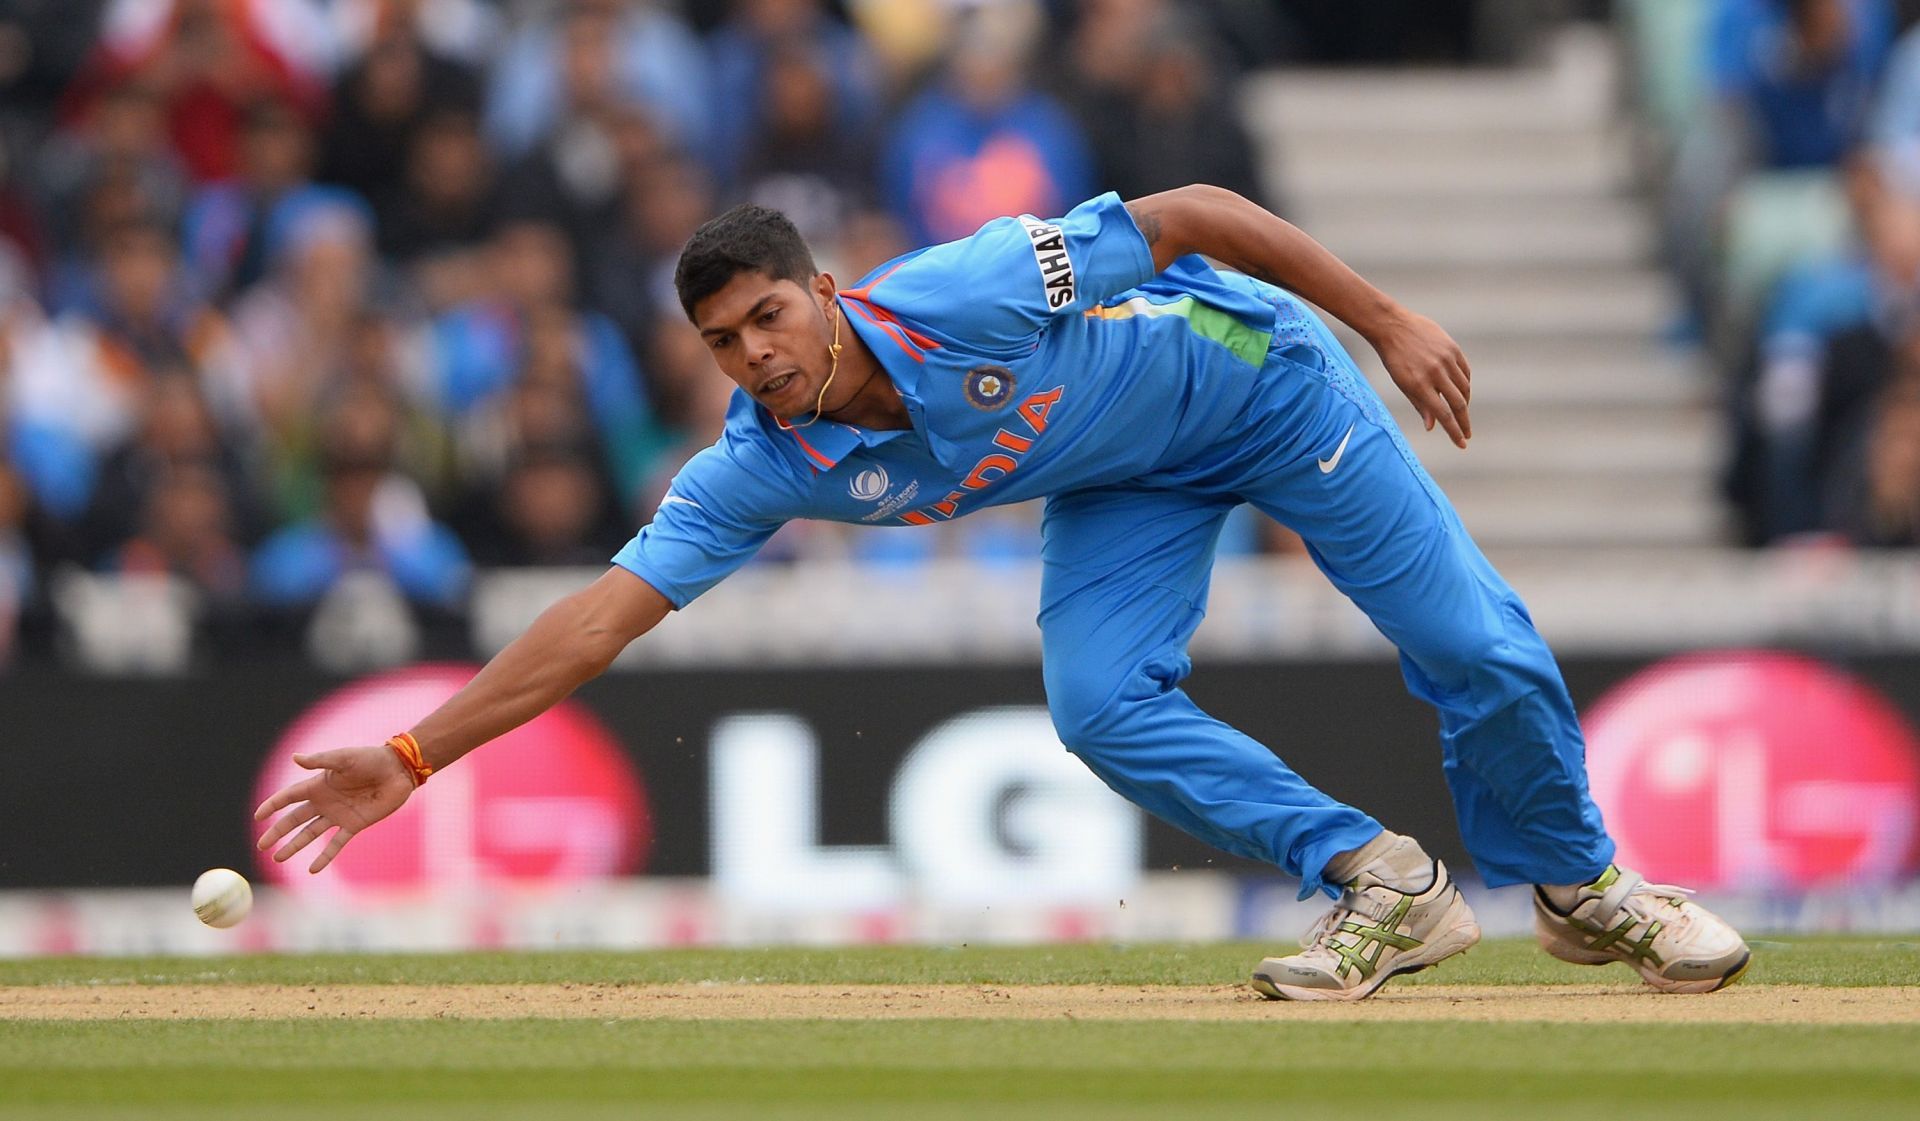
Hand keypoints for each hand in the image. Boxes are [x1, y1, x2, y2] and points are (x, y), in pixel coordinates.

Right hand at [254, 745, 415, 872]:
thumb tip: (294, 758)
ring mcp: (338, 815)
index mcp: (319, 785)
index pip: (289, 797)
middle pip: (295, 820)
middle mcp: (325, 802)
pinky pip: (336, 844)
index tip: (258, 816)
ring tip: (278, 858)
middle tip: (262, 845)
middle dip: (277, 832)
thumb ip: (320, 761)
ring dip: (294, 846)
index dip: (273, 805)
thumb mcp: (344, 758)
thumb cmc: (371, 759)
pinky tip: (312, 869)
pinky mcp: (354, 825)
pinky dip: (324, 857)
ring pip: (310, 834)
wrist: (398, 770)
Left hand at [1371, 309, 1472, 448]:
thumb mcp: (1402, 383)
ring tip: (1462, 413)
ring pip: (1464, 388)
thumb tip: (1432, 427)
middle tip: (1467, 434)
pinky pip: (1465, 372)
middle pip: (1458, 404)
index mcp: (1419, 384)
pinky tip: (1463, 392)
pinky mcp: (1453, 348)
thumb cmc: (1393, 359)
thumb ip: (1419, 404)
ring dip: (1465, 404)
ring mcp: (1446, 359)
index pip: (1443, 414)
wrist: (1392, 326)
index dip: (1454, 432)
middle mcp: (1435, 373)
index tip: (1461, 444)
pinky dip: (1466, 384)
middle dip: (1464, 423)